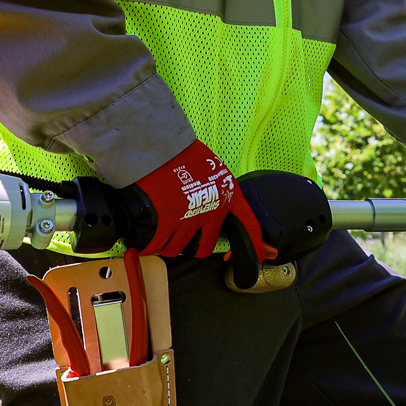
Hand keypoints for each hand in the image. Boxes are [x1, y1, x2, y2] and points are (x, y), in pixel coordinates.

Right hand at [132, 140, 269, 263]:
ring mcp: (188, 220)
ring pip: (178, 249)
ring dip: (169, 244)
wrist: (160, 148)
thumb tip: (210, 204)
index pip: (248, 225)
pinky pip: (157, 245)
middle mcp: (212, 213)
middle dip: (193, 245)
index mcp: (227, 197)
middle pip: (205, 247)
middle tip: (182, 236)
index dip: (255, 244)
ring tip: (161, 230)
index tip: (260, 256)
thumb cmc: (183, 154)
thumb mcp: (212, 169)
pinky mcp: (165, 224)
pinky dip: (150, 244)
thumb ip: (216, 192)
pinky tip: (146, 236)